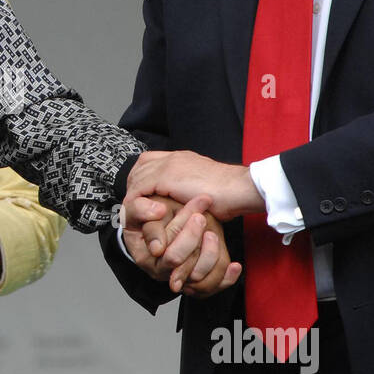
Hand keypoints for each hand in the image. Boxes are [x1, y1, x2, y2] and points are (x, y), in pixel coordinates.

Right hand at [123, 192, 241, 296]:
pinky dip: (226, 277)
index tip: (196, 212)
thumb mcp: (136, 209)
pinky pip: (213, 286)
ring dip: (210, 254)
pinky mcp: (197, 278)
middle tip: (201, 217)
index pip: (168, 253)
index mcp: (146, 257)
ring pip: (200, 277)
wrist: (157, 223)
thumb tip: (158, 212)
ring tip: (212, 233)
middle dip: (194, 238)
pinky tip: (234, 265)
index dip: (183, 231)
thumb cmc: (148, 217)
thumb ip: (141, 209)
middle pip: (183, 264)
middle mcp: (163, 271)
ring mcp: (180, 276)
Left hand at [125, 149, 264, 222]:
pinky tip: (141, 216)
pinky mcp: (166, 177)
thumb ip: (188, 192)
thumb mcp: (202, 191)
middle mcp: (173, 157)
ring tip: (136, 214)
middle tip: (134, 206)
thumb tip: (181, 206)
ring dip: (134, 197)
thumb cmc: (229, 196)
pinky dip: (136, 204)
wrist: (239, 190)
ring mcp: (168, 165)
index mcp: (181, 158)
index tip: (142, 195)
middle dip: (134, 187)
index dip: (141, 176)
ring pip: (136, 178)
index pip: (149, 160)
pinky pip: (139, 190)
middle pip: (139, 167)